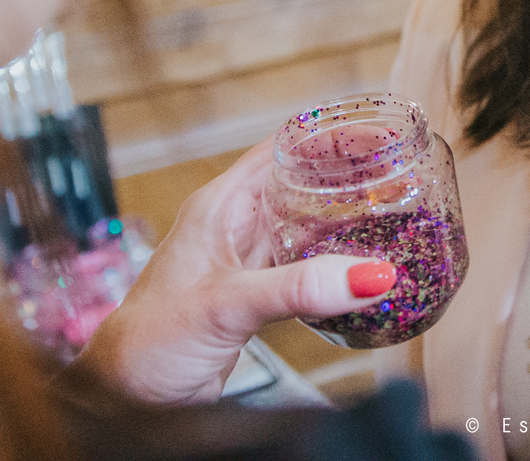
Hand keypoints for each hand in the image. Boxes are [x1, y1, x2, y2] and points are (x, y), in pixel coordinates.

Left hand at [76, 139, 396, 403]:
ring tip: (397, 210)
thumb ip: (297, 288)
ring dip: (348, 217)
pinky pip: (309, 265)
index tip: (377, 131)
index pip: (284, 146)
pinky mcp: (261, 295)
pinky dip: (339, 261)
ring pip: (309, 223)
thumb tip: (369, 274)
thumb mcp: (227, 304)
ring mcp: (250, 259)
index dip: (329, 132)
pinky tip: (368, 265)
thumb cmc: (148, 341)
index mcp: (222, 204)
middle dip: (350, 173)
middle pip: (304, 180)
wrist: (127, 397)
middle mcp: (238, 224)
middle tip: (402, 172)